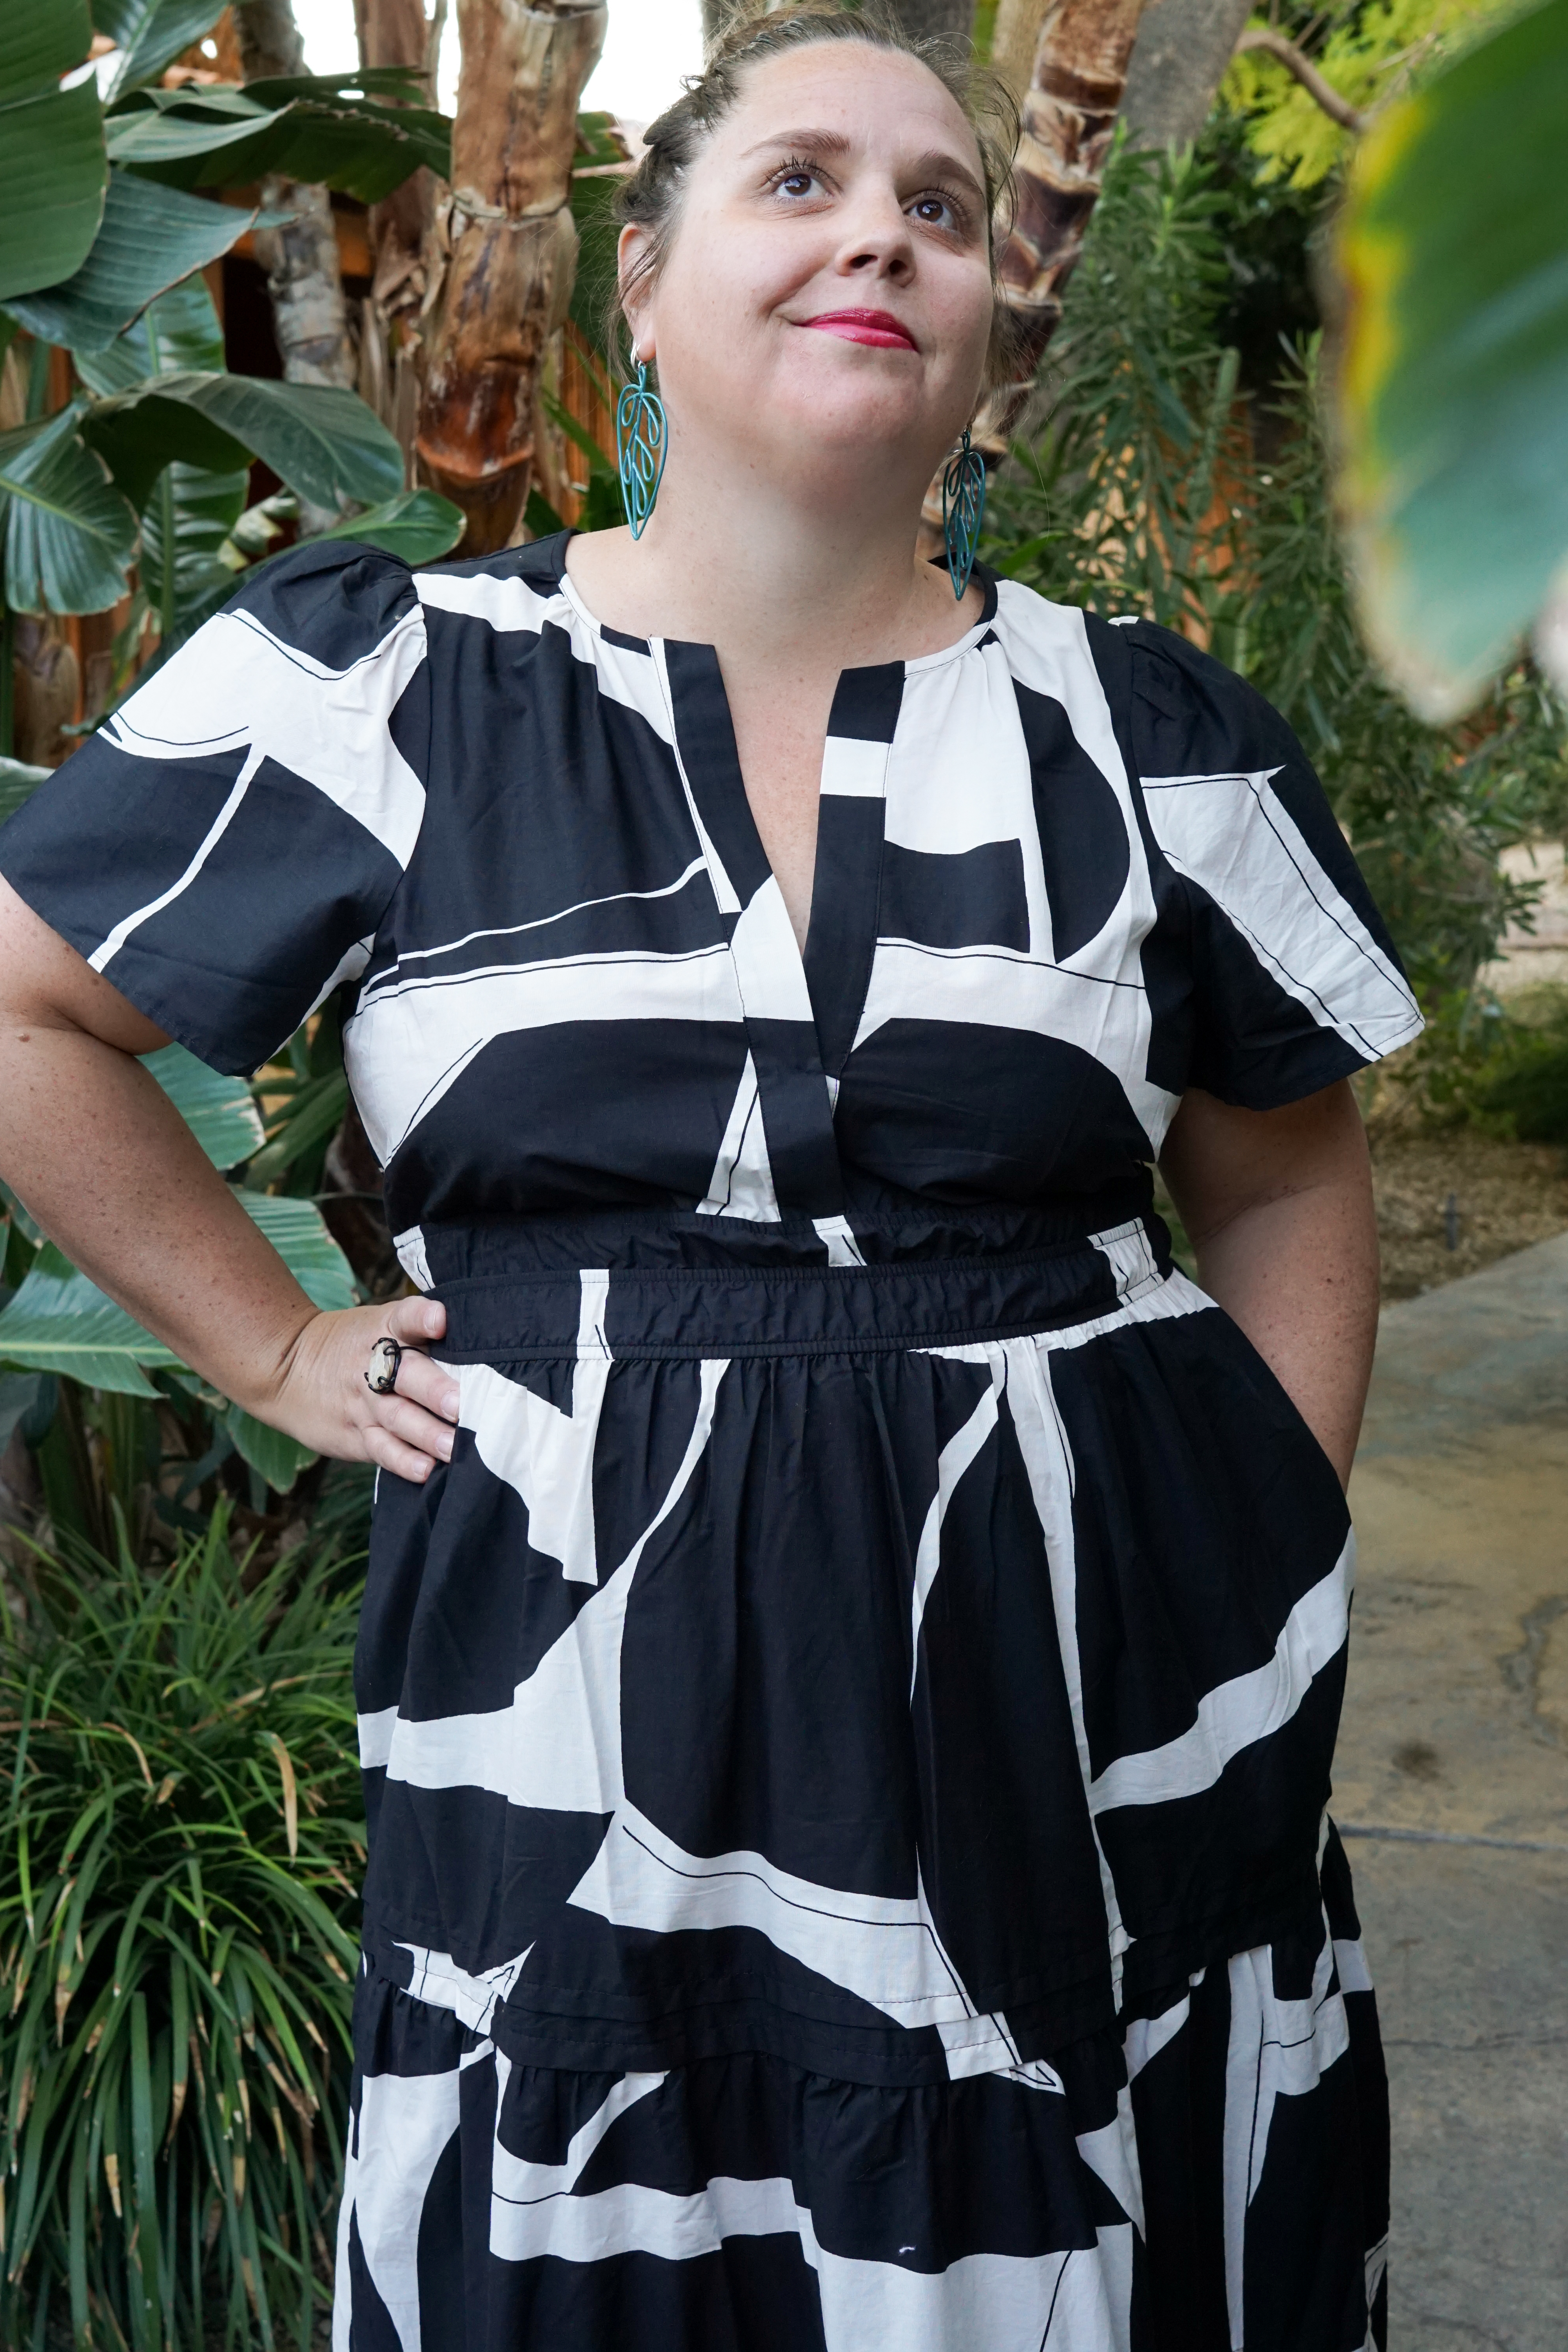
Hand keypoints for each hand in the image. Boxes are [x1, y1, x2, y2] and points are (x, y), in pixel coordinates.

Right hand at [260, 1294, 459, 1481]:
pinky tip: (424, 1470)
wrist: (287, 1368)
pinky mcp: (354, 1434)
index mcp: (386, 1329)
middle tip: (460, 1405)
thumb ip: (422, 1333)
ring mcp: (364, 1403)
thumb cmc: (357, 1346)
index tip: (440, 1320)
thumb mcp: (380, 1324)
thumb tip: (483, 1350)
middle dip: (434, 1390)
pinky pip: (381, 1448)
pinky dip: (403, 1460)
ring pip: (398, 1417)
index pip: (405, 1317)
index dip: (423, 1317)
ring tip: (454, 1447)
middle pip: (407, 1375)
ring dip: (427, 1434)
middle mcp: (376, 1365)